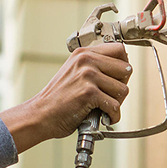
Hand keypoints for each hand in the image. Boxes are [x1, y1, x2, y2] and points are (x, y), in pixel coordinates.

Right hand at [0, 43, 131, 152]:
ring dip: (117, 103)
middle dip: (121, 86)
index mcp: (83, 53)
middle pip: (126, 69)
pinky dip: (113, 116)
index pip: (120, 50)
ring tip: (104, 108)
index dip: (123, 66)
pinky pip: (115, 106)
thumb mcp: (74, 72)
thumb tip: (124, 69)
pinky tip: (104, 117)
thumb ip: (94, 66)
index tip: (117, 78)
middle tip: (110, 97)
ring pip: (123, 89)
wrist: (40, 114)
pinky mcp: (89, 93)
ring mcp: (87, 75)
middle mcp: (86, 60)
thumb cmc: (58, 99)